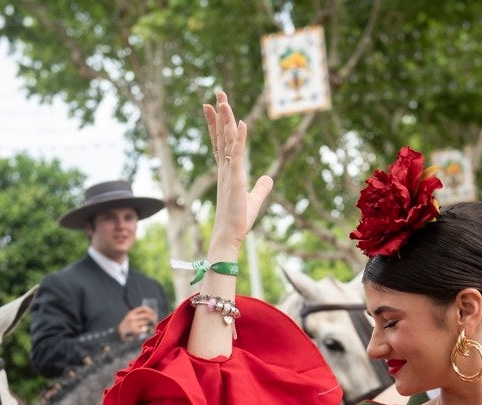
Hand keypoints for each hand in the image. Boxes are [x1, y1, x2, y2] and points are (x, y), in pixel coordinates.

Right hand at [117, 305, 158, 340]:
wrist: (120, 334)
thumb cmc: (128, 325)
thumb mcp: (131, 317)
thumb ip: (139, 314)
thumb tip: (152, 314)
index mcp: (131, 313)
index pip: (143, 308)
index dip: (150, 310)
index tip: (154, 312)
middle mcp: (132, 317)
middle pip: (147, 315)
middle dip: (153, 317)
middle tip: (156, 319)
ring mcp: (134, 324)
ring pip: (146, 322)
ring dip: (149, 324)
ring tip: (146, 326)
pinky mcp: (136, 331)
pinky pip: (145, 329)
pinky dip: (147, 330)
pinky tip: (144, 331)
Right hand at [203, 91, 273, 254]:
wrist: (230, 235)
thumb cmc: (238, 220)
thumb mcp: (254, 199)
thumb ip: (261, 187)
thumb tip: (268, 178)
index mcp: (228, 171)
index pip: (221, 142)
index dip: (217, 124)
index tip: (213, 107)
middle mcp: (225, 167)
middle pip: (221, 135)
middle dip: (220, 114)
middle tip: (218, 94)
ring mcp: (229, 171)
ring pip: (227, 140)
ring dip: (226, 119)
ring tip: (222, 99)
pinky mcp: (235, 178)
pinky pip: (237, 154)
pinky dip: (240, 138)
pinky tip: (242, 123)